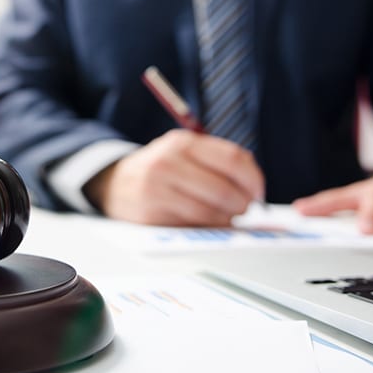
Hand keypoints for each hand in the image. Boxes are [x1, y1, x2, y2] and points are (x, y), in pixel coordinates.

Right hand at [83, 129, 264, 225]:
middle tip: (245, 210)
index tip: (259, 193)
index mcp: (182, 143)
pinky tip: (209, 224)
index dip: (254, 180)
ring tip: (227, 217)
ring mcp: (158, 190)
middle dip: (243, 205)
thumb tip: (255, 187)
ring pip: (211, 213)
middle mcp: (168, 163)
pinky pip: (193, 227)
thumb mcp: (182, 152)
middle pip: (225, 190)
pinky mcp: (151, 214)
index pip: (233, 160)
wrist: (113, 184)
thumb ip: (217, 160)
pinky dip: (209, 229)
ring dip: (228, 220)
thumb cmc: (160, 170)